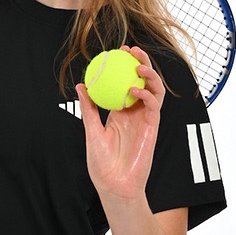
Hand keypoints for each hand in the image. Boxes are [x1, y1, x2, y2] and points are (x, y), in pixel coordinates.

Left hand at [76, 46, 163, 202]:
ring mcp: (145, 119)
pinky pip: (154, 106)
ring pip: (154, 90)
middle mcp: (135, 113)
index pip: (125, 83)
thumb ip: (89, 109)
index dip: (124, 66)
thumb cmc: (101, 163)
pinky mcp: (152, 128)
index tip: (116, 52)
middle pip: (143, 82)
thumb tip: (81, 86)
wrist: (114, 185)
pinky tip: (135, 89)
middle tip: (132, 49)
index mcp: (120, 112)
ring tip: (138, 65)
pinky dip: (146, 95)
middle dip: (142, 62)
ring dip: (150, 75)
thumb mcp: (91, 131)